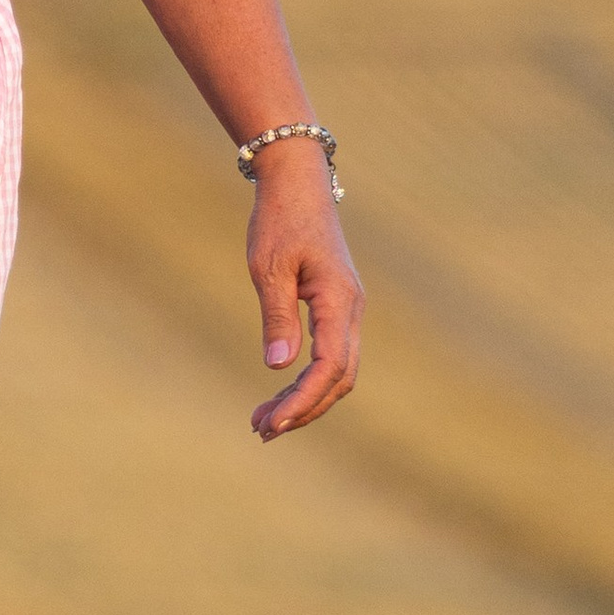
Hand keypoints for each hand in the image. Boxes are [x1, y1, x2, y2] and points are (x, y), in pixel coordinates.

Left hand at [244, 139, 362, 440]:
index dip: (304, 400)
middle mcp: (352, 311)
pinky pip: (332, 356)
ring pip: (338, 371)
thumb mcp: (267, 267)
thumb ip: (277, 316)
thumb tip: (278, 367)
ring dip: (306, 399)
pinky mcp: (337, 308)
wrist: (297, 184)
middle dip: (304, 409)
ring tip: (265, 421)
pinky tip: (283, 393)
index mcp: (339, 302)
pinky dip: (309, 380)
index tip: (273, 422)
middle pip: (339, 378)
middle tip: (261, 430)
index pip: (330, 367)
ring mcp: (348, 311)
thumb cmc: (279, 220)